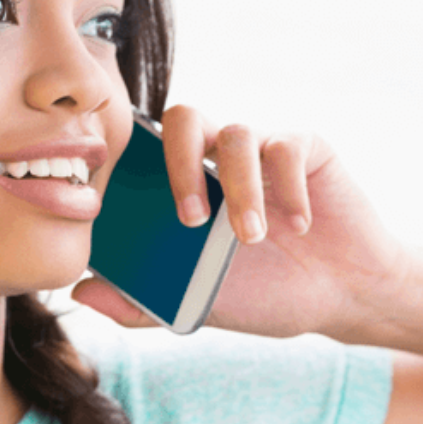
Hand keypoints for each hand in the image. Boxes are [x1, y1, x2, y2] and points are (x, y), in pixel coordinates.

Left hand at [71, 105, 410, 338]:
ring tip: (252, 239)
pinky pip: (287, 145)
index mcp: (187, 183)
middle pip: (182, 118)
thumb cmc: (268, 293)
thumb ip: (143, 302)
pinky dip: (288, 188)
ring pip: (237, 135)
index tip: (136, 211)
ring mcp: (264, 148)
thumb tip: (79, 293)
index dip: (130, 163)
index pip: (145, 148)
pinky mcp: (308, 147)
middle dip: (179, 164)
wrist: (344, 297)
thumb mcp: (201, 305)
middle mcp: (220, 156)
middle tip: (190, 220)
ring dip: (241, 190)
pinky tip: (298, 225)